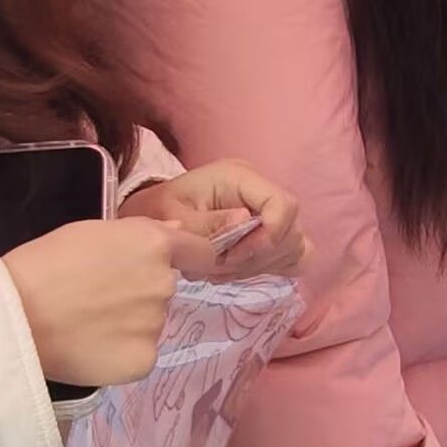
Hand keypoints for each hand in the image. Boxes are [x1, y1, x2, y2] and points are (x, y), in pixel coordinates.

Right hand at [4, 218, 208, 384]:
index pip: (202, 253)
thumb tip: (176, 230)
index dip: (190, 260)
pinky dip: (121, 353)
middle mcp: (164, 284)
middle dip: (141, 292)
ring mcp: (156, 325)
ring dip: (130, 323)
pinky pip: (141, 353)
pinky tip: (90, 348)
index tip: (175, 266)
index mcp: (155, 245)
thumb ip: (140, 232)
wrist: (11, 317)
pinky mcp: (144, 361)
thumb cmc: (42, 264)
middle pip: (165, 289)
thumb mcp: (90, 231)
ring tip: (86, 323)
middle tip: (99, 298)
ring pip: (151, 322)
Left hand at [122, 160, 305, 280]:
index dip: (268, 236)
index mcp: (240, 177)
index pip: (283, 204)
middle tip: (217, 268)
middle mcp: (261, 191)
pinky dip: (273, 266)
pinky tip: (241, 269)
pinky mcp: (271, 230)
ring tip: (220, 269)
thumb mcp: (172, 215)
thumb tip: (245, 221)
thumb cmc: (159, 210)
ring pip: (293, 246)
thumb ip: (206, 223)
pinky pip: (295, 254)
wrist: (152, 214)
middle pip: (290, 230)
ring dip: (259, 266)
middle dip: (255, 258)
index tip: (233, 258)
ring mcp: (268, 211)